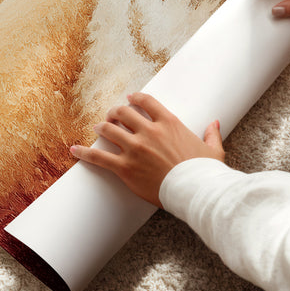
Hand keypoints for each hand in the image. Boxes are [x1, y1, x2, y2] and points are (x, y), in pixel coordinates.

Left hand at [70, 92, 223, 207]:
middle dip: (115, 112)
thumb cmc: (205, 172)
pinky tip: (74, 150)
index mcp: (169, 123)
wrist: (196, 191)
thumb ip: (211, 134)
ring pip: (109, 130)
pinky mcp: (125, 167)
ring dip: (102, 127)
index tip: (129, 99)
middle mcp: (149, 131)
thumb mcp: (212, 150)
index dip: (135, 98)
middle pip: (123, 113)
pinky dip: (85, 153)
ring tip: (98, 128)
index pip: (146, 102)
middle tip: (111, 115)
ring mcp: (135, 148)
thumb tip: (215, 123)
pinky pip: (99, 157)